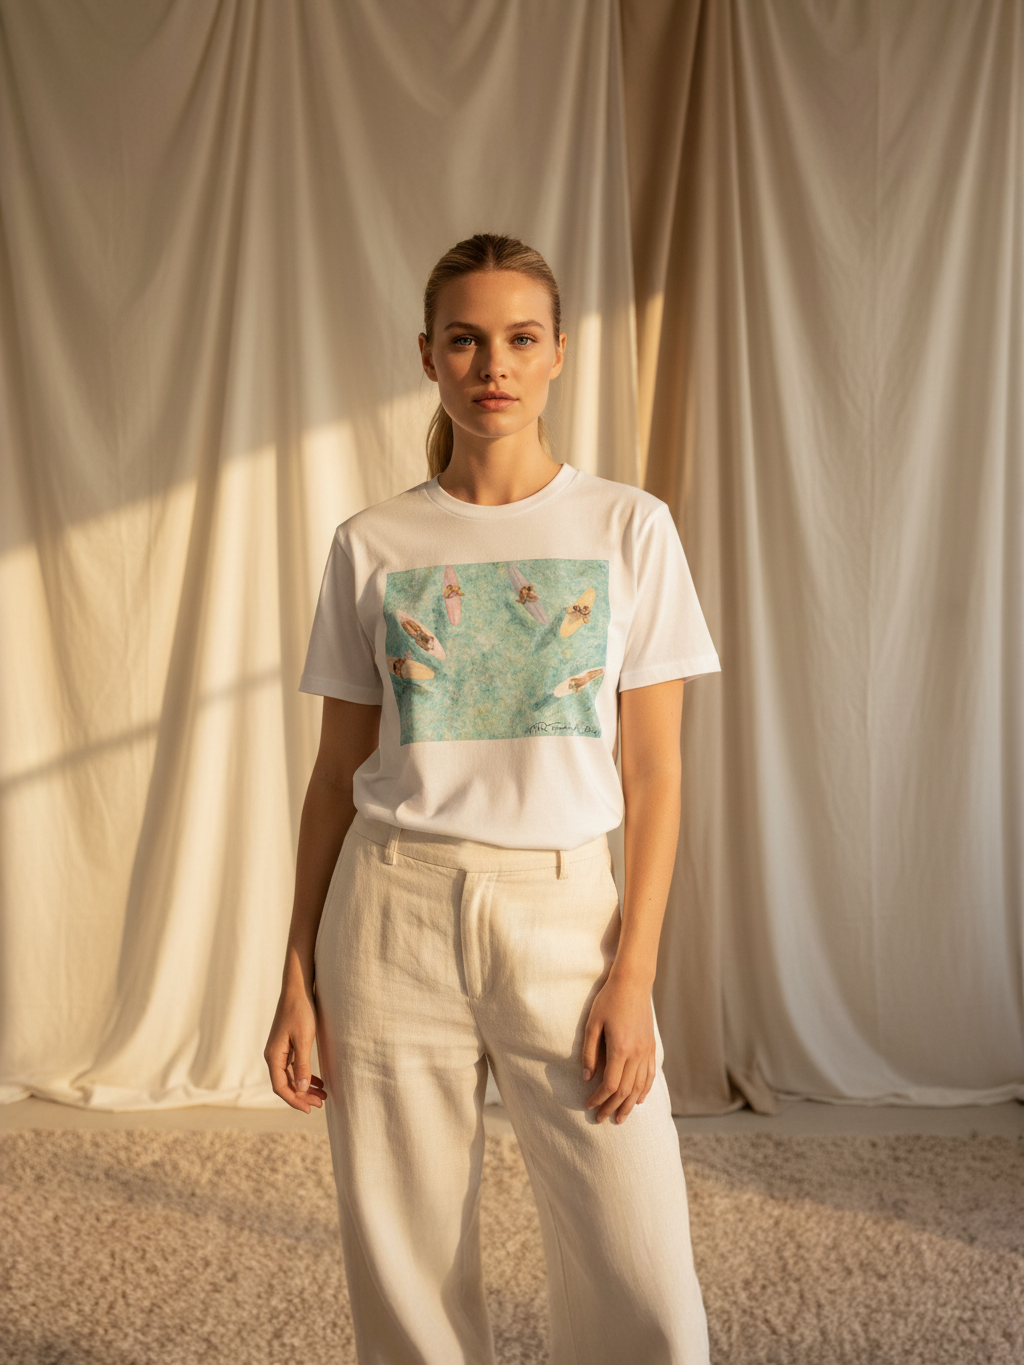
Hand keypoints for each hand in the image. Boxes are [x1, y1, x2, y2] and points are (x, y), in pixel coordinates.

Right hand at [264, 981, 326, 1112]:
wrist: (298, 990)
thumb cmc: (301, 1012)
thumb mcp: (304, 1039)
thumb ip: (302, 1065)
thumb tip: (301, 1089)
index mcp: (274, 1056)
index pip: (281, 1087)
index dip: (294, 1100)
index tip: (309, 1109)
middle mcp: (274, 1056)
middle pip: (286, 1084)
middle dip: (302, 1096)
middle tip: (321, 1104)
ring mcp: (280, 1051)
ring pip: (292, 1076)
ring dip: (305, 1087)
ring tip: (323, 1096)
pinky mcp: (287, 1045)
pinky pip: (294, 1067)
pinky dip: (305, 1076)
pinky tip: (318, 1081)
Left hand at [581, 972, 655, 1123]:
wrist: (633, 983)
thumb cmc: (609, 1000)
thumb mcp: (592, 1023)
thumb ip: (589, 1052)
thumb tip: (587, 1077)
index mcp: (620, 1048)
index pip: (610, 1084)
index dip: (599, 1099)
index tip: (589, 1106)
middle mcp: (636, 1053)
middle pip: (625, 1090)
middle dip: (612, 1107)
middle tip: (601, 1119)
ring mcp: (646, 1050)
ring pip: (640, 1086)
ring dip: (629, 1105)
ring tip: (620, 1118)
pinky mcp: (651, 1046)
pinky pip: (650, 1074)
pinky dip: (644, 1090)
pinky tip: (638, 1100)